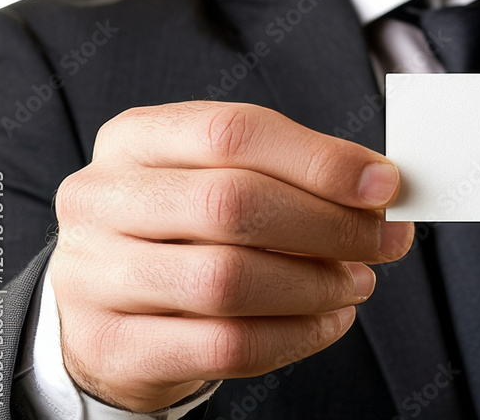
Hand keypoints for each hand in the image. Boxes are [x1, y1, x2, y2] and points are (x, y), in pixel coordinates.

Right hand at [50, 101, 412, 412]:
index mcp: (136, 136)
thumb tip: (378, 184)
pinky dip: (294, 335)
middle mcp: (102, 198)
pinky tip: (329, 320)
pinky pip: (222, 346)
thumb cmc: (183, 223)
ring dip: (315, 284)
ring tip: (357, 281)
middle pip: (232, 203)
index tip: (383, 184)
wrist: (107, 302)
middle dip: (328, 224)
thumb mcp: (220, 173)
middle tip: (385, 239)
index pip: (234, 132)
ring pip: (228, 280)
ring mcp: (93, 274)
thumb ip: (293, 168)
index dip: (319, 159)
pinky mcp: (109, 345)